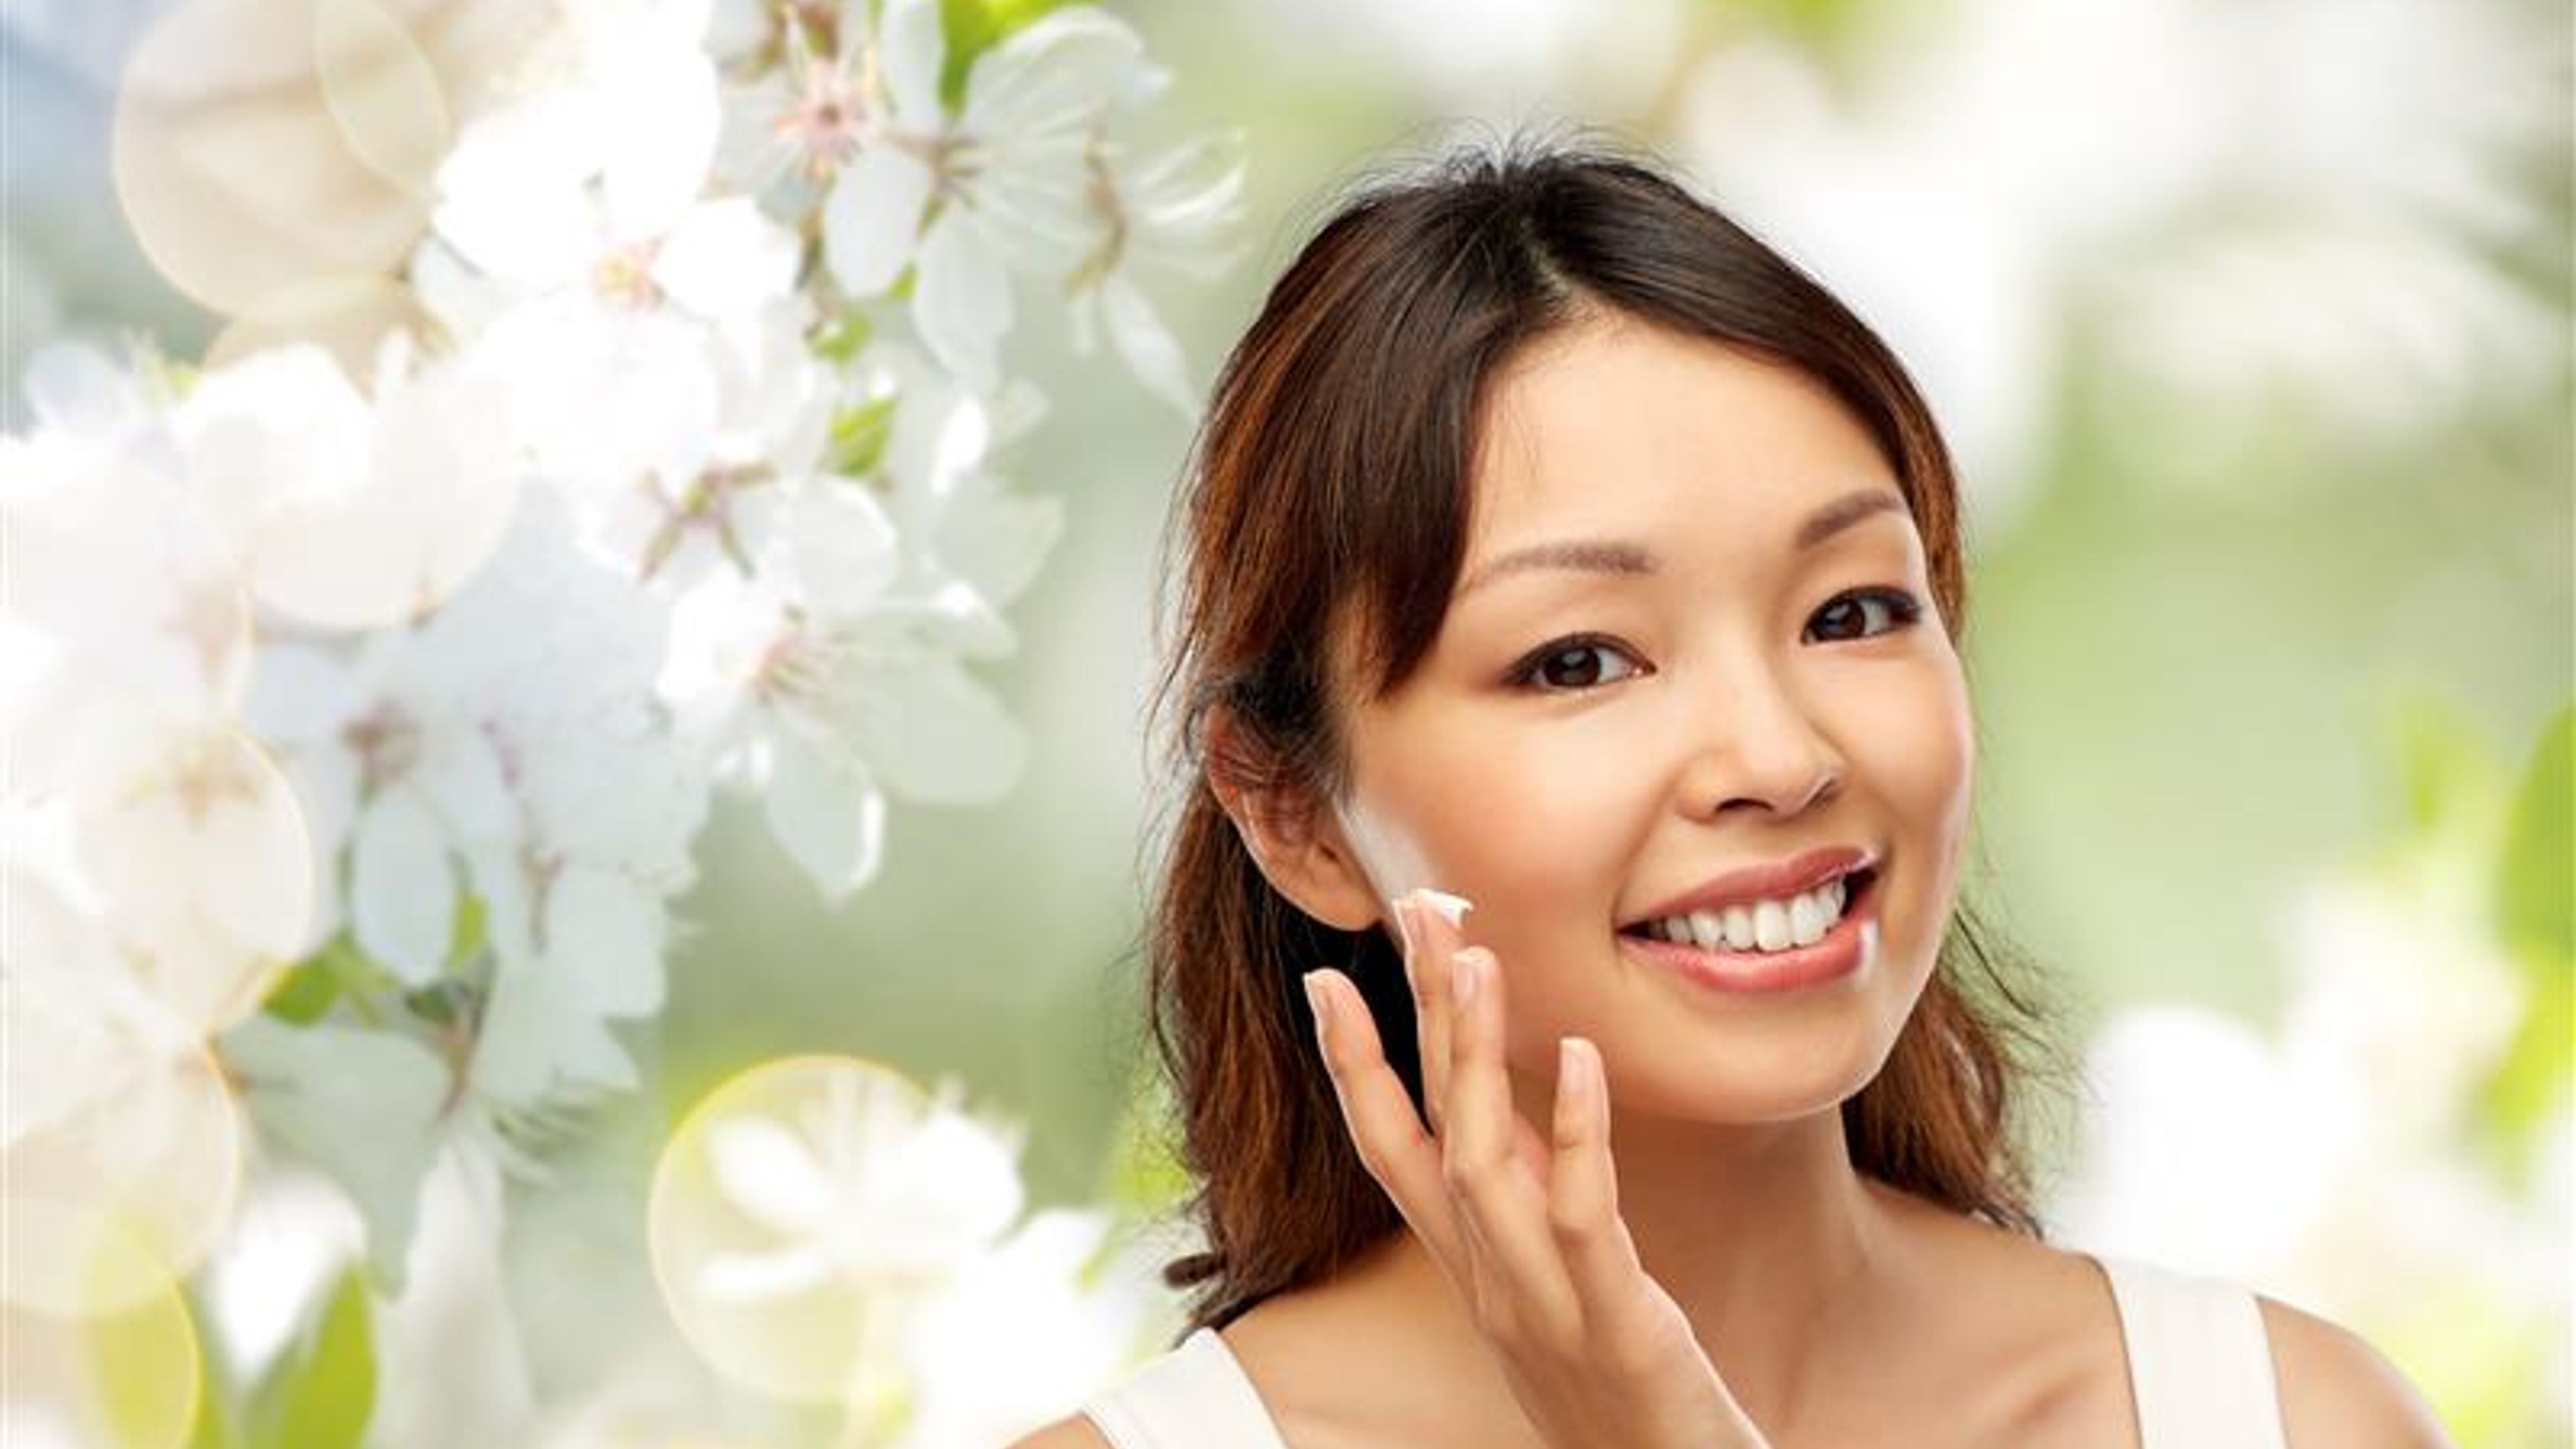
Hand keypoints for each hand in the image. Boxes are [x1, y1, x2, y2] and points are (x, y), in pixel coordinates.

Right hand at [1300, 889, 1773, 1448]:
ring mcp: (1542, 1304)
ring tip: (1476, 957)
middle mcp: (1489, 1283)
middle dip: (1416, 1019)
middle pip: (1429, 1132)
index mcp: (1475, 1271)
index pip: (1391, 1153)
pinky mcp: (1612, 1324)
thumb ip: (1534, 1214)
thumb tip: (1522, 1119)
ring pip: (1480, 1161)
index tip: (1327, 977)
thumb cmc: (1625, 1397)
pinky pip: (1580, 1215)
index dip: (1353, 1066)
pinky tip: (1577, 1057)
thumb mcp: (1561, 1293)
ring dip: (1470, 1056)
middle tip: (1416, 912)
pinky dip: (1572, 1133)